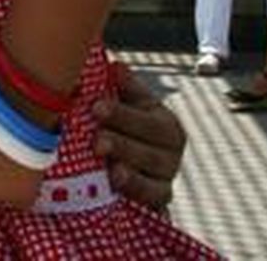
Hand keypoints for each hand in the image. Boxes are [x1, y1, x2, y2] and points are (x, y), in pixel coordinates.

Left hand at [91, 61, 185, 209]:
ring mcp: (166, 176)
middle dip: (124, 143)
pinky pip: (153, 198)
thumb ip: (121, 87)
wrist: (127, 165)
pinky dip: (138, 191)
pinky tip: (119, 184)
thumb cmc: (121, 126)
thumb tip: (115, 67)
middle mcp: (170, 150)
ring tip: (111, 168)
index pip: (147, 118)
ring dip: (131, 171)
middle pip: (151, 148)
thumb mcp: (124, 104)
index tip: (96, 107)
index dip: (122, 114)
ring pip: (154, 175)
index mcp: (163, 121)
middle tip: (97, 141)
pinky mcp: (158, 199)